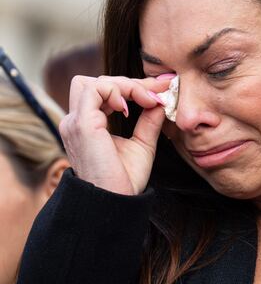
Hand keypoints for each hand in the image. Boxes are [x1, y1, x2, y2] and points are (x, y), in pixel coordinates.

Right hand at [59, 75, 170, 194]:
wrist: (116, 201)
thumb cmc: (125, 179)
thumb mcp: (142, 143)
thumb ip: (149, 121)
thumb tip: (161, 100)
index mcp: (88, 125)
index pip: (104, 92)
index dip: (134, 87)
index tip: (162, 89)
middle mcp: (77, 121)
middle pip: (97, 83)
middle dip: (130, 83)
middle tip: (159, 91)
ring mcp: (76, 122)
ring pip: (93, 82)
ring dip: (125, 85)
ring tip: (148, 100)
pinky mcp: (81, 124)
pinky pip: (94, 90)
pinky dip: (116, 91)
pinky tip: (131, 108)